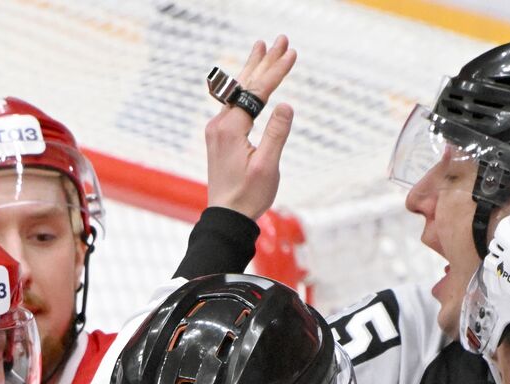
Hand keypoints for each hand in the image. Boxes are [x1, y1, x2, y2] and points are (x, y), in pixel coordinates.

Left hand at [205, 35, 295, 219]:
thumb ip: (276, 134)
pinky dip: (244, 88)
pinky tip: (248, 80)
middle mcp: (219, 125)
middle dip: (264, 61)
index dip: (276, 72)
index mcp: (230, 129)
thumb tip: (285, 105)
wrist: (227, 217)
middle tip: (280, 39)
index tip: (292, 54)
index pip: (257, 92)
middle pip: (244, 85)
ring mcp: (217, 130)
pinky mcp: (219, 137)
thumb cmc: (248, 196)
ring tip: (262, 47)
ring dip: (252, 70)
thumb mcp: (267, 167)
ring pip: (237, 92)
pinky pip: (233, 104)